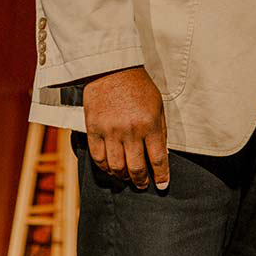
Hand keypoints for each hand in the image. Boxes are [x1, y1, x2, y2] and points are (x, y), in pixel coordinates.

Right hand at [82, 66, 169, 189]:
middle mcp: (130, 131)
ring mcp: (110, 132)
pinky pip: (98, 157)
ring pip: (116, 166)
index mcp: (150, 124)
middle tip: (143, 185)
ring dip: (123, 176)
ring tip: (127, 178)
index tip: (162, 185)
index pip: (158, 158)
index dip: (161, 175)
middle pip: (136, 167)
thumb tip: (162, 154)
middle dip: (141, 180)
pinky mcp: (93, 130)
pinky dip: (105, 167)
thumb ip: (160, 131)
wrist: (112, 70)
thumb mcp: (158, 106)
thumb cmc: (139, 87)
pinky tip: (111, 169)